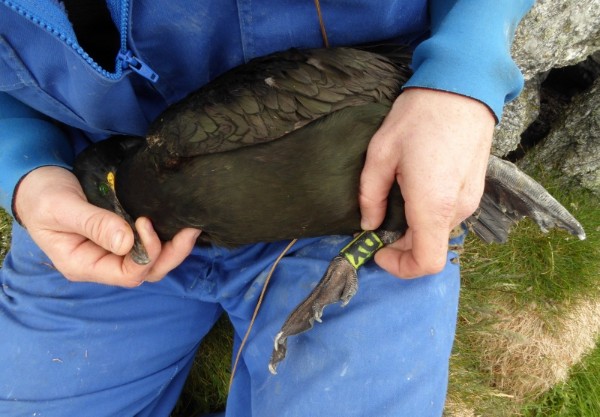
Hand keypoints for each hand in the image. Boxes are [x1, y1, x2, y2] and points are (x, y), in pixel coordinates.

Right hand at [14, 166, 199, 286]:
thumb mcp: (62, 208)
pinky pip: (149, 244)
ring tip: (189, 226)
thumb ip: (93, 224)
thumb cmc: (43, 198)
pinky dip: (166, 235)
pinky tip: (178, 221)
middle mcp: (103, 263)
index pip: (127, 275)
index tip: (145, 222)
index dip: (145, 254)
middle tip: (188, 230)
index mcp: (85, 265)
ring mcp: (114, 251)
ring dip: (173, 246)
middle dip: (171, 254)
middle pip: (147, 272)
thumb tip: (127, 241)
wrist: (38, 185)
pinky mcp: (123, 236)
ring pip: (153, 260)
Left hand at [359, 88, 494, 277]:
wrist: (462, 87)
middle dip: (401, 244)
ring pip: (439, 231)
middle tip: (378, 221)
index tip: (378, 251)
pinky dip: (429, 214)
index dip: (400, 268)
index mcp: (433, 206)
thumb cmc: (418, 118)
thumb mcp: (380, 154)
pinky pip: (449, 214)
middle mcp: (457, 210)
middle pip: (430, 247)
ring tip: (396, 197)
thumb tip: (369, 224)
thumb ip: (370, 196)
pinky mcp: (475, 189)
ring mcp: (470, 199)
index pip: (427, 263)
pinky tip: (415, 188)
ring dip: (414, 227)